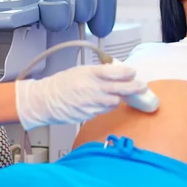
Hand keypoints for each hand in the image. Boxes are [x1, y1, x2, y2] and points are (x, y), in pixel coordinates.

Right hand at [15, 63, 147, 129]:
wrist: (44, 100)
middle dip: (134, 88)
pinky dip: (107, 106)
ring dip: (120, 98)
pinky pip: (104, 110)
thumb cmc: (62, 83)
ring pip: (114, 102)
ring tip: (123, 95)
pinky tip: (106, 102)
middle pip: (119, 89)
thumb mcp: (81, 71)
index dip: (126, 73)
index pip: (113, 72)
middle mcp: (92, 89)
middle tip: (142, 86)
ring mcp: (90, 103)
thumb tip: (117, 72)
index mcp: (89, 74)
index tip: (133, 72)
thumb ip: (99, 72)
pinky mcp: (88, 115)